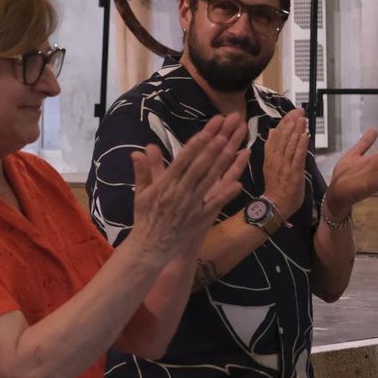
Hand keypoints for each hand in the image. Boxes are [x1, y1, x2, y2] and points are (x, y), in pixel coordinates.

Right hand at [128, 115, 250, 261]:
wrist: (150, 247)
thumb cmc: (145, 218)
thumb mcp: (141, 193)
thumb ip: (143, 171)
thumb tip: (138, 151)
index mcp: (164, 185)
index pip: (183, 160)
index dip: (196, 144)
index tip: (207, 130)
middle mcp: (179, 193)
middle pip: (199, 166)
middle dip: (212, 147)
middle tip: (224, 131)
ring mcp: (191, 206)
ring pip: (209, 180)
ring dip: (221, 163)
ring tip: (232, 146)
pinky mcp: (199, 219)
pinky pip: (215, 205)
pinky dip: (226, 194)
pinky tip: (238, 183)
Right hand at [261, 109, 309, 220]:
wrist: (275, 205)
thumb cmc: (275, 186)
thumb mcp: (270, 164)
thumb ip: (271, 148)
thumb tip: (272, 131)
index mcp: (270, 156)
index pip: (277, 135)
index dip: (284, 122)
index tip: (292, 112)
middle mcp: (276, 159)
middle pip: (283, 137)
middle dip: (292, 122)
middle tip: (299, 110)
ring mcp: (285, 166)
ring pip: (291, 145)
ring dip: (297, 130)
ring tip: (303, 118)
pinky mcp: (294, 173)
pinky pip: (298, 157)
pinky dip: (301, 145)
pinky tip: (305, 135)